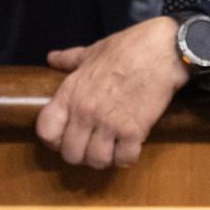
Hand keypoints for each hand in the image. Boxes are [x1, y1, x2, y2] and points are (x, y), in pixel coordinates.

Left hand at [36, 16, 189, 168]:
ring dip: (104, 158)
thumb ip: (70, 59)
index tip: (64, 137)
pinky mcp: (134, 131)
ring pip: (96, 161)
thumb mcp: (94, 51)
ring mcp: (109, 123)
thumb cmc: (128, 47)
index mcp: (71, 92)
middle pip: (70, 154)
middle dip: (80, 154)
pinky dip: (126, 157)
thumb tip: (52, 58)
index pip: (46, 131)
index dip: (53, 139)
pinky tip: (129, 146)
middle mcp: (86, 112)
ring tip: (110, 149)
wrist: (163, 49)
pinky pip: (123, 159)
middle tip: (91, 146)